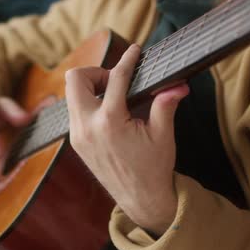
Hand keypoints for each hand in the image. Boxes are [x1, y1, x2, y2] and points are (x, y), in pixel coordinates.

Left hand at [65, 45, 188, 235]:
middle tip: (116, 80)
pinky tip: (108, 110)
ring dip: (90, 87)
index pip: (116, 78)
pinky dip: (88, 103)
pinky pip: (74, 112)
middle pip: (75, 80)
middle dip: (95, 72)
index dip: (127, 60)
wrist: (140, 199)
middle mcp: (87, 127)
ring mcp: (78, 136)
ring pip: (71, 95)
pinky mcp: (76, 143)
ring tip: (114, 95)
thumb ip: (166, 105)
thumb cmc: (154, 168)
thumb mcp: (163, 135)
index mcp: (110, 122)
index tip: (135, 50)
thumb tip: (178, 83)